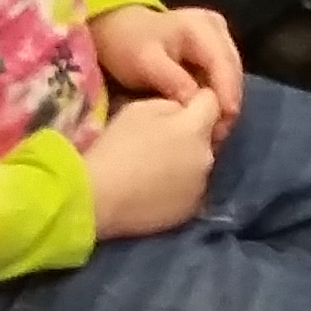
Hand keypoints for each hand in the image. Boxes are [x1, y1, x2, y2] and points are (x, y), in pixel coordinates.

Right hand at [81, 87, 223, 237]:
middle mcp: (207, 157)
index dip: (196, 100)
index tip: (180, 106)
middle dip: (192, 134)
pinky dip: (179, 187)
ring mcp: (200, 187)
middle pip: (207, 136)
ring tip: (158, 168)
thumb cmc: (116, 148)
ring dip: (187, 162)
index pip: (211, 102)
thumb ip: (170, 105)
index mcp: (196, 127)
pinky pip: (191, 190)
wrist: (98, 198)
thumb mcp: (139, 109)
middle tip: (164, 140)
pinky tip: (157, 190)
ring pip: (200, 165)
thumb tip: (182, 111)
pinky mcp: (189, 211)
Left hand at [90, 0, 246, 117]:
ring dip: (225, 102)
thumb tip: (196, 104)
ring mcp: (217, 36)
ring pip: (231, 74)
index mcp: (201, 26)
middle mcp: (216, 27)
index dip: (226, 92)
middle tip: (219, 134)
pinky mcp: (214, 48)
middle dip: (228, 101)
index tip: (224, 121)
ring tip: (215, 130)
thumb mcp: (145, 62)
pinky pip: (223, 75)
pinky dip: (218, 96)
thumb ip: (173, 80)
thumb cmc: (128, 45)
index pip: (223, 62)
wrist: (119, 30)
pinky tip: (209, 116)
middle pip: (232, 69)